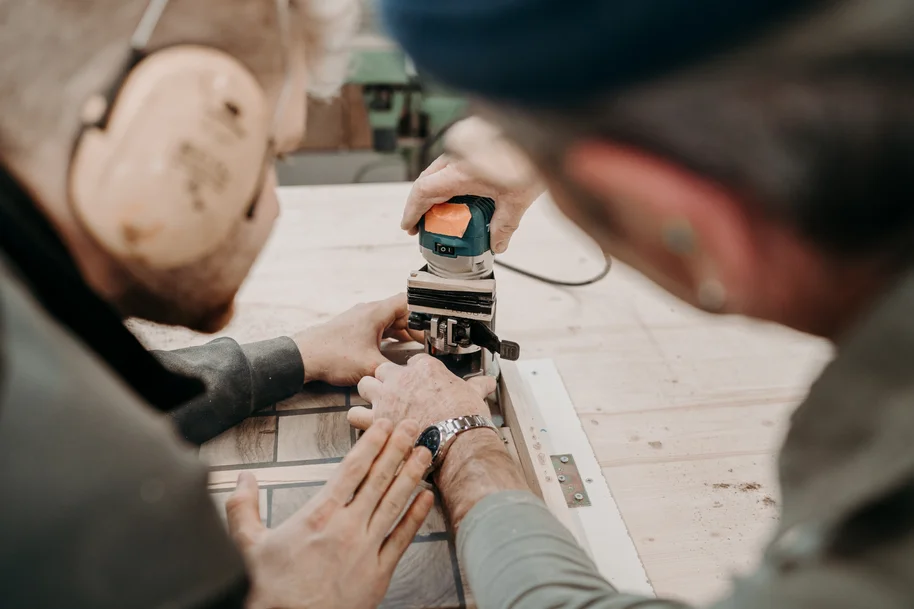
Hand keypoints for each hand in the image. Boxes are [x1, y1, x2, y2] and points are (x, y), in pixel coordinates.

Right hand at [226, 419, 433, 608]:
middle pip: (378, 479)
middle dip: (397, 449)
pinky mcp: (378, 573)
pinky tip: (426, 497)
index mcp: (318, 515)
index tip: (383, 425)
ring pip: (394, 503)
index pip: (352, 470)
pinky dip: (416, 516)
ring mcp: (365, 550)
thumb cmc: (268, 591)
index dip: (371, 444)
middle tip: (412, 426)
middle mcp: (346, 527)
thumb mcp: (246, 544)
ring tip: (424, 452)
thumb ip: (242, 507)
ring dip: (411, 474)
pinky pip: (402, 538)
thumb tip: (242, 478)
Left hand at [292, 294, 421, 385]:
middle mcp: (368, 312)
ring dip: (403, 331)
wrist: (303, 357)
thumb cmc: (331, 356)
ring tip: (415, 345)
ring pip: (389, 321)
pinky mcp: (353, 329)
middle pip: (401, 312)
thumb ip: (394, 370)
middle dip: (416, 326)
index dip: (425, 312)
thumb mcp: (370, 366)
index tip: (434, 324)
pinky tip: (393, 348)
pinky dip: (390, 336)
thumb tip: (410, 376)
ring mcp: (360, 320)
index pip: (408, 302)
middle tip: (428, 341)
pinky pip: (379, 328)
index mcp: (376, 313)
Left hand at [349, 354, 495, 430]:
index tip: (418, 382)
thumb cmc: (464, 419)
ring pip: (365, 385)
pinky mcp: (376, 420)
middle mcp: (402, 379)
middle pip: (384, 369)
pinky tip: (366, 423)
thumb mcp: (474, 395)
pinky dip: (358, 419)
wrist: (456, 442)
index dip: (415, 372)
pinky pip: (355, 414)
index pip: (413, 360)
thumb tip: (487, 382)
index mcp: (425, 369)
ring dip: (370, 394)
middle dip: (387, 379)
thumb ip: (477, 386)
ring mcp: (387, 398)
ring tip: (378, 404)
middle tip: (395, 392)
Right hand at [403, 148, 543, 253]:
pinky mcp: (474, 141)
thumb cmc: (532, 158)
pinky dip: (450, 180)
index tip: (408, 227)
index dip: (411, 211)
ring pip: (439, 171)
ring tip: (442, 212)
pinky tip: (461, 193)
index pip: (422, 192)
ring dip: (436, 192)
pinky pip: (452, 163)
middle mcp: (457, 156)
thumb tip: (497, 244)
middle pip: (427, 181)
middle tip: (422, 224)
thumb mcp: (517, 200)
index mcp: (460, 171)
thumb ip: (504, 226)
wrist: (548, 132)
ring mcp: (464, 147)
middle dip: (421, 204)